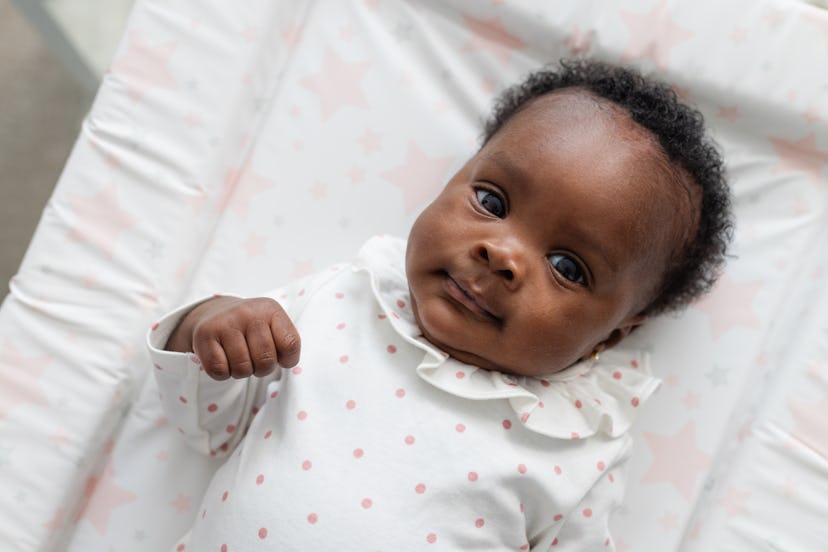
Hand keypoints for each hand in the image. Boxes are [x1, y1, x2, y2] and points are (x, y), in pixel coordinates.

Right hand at [165, 296, 300, 379]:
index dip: (286, 359)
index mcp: (271, 309)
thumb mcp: (272, 326)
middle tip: (254, 359)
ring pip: (242, 368)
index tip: (278, 356)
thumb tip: (287, 362)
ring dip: (241, 371)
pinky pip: (219, 370)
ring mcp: (226, 322)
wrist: (213, 313)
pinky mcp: (205, 334)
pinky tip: (222, 358)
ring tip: (238, 357)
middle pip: (266, 361)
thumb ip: (286, 343)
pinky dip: (222, 373)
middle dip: (261, 368)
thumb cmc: (250, 327)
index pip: (291, 345)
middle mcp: (248, 312)